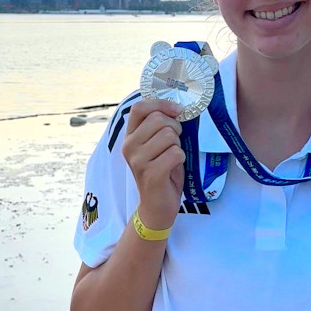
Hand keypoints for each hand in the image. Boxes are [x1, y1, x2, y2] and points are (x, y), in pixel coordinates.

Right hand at [121, 100, 185, 229]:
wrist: (157, 206)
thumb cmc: (161, 172)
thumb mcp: (156, 145)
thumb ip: (159, 127)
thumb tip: (177, 107)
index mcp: (129, 136)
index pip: (140, 107)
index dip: (161, 104)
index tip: (177, 110)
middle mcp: (129, 146)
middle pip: (158, 119)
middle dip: (175, 128)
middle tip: (175, 142)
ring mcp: (138, 161)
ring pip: (169, 136)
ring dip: (178, 145)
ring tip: (172, 157)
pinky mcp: (150, 174)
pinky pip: (175, 153)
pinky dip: (181, 158)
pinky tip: (174, 167)